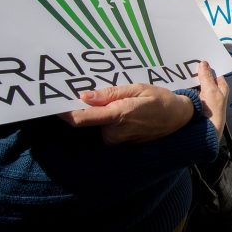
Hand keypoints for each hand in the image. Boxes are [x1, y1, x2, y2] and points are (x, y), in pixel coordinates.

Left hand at [61, 60, 227, 143]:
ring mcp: (118, 140)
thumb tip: (84, 96)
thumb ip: (109, 94)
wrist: (179, 118)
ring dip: (102, 113)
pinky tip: (126, 110)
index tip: (52, 103)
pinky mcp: (120, 143)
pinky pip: (107, 129)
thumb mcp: (136, 88)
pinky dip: (110, 119)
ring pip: (97, 124)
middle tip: (99, 91)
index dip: (64, 113)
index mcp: (117, 115)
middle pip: (88, 120)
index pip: (81, 119)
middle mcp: (114, 132)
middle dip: (89, 107)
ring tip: (122, 100)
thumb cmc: (159, 99)